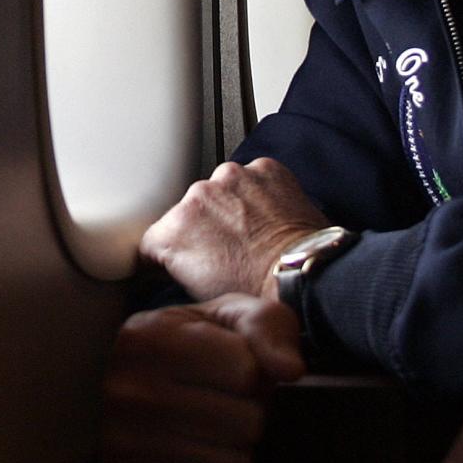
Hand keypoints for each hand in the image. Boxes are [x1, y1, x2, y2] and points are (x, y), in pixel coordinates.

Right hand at [101, 294, 304, 462]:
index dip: (254, 373)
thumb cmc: (203, 344)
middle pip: (245, 424)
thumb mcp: (235, 315)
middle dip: (250, 414)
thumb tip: (290, 370)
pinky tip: (195, 458)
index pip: (245, 372)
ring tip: (214, 431)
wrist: (145, 381)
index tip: (234, 368)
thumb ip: (268, 328)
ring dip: (236, 453)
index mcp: (148, 336)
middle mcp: (125, 390)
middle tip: (227, 404)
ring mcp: (119, 444)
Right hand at [138, 157, 327, 299]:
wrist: (308, 277)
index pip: (154, 239)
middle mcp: (199, 193)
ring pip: (222, 191)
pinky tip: (269, 218)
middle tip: (226, 253)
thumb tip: (177, 263)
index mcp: (175, 228)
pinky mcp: (265, 168)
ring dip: (231, 207)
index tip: (179, 263)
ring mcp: (233, 176)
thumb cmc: (260, 294)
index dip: (166, 256)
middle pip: (190, 211)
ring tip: (252, 235)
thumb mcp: (198, 293)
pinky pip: (253, 179)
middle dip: (203, 229)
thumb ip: (177, 266)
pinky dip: (258, 194)